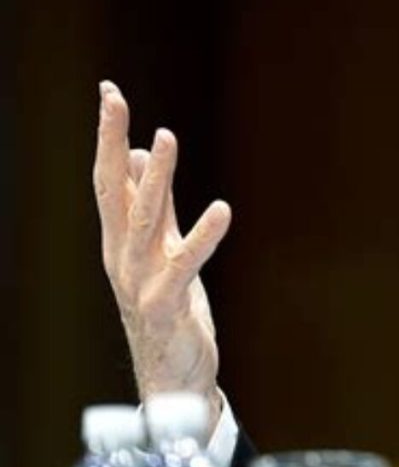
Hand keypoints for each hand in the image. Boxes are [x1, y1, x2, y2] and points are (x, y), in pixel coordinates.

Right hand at [93, 81, 230, 436]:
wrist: (172, 374)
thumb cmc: (167, 307)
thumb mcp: (160, 247)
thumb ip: (155, 205)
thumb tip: (140, 155)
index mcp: (119, 241)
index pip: (108, 180)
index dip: (108, 136)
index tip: (109, 92)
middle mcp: (122, 257)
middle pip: (114, 192)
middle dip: (112, 143)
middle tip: (115, 100)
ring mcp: (141, 281)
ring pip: (144, 221)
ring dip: (154, 179)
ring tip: (165, 138)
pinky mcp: (168, 303)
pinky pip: (186, 263)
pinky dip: (203, 235)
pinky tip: (222, 208)